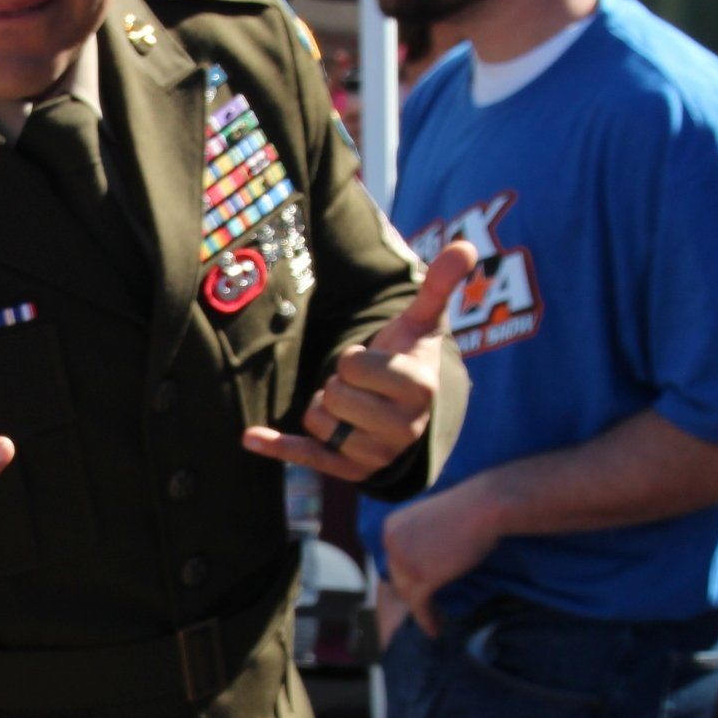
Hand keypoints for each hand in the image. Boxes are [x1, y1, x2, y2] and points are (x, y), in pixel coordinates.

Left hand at [242, 239, 475, 484]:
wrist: (409, 405)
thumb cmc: (408, 356)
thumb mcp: (422, 322)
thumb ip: (439, 286)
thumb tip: (466, 245)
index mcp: (419, 389)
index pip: (354, 365)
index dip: (355, 358)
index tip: (372, 363)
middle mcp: (402, 429)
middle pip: (333, 395)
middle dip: (338, 383)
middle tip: (360, 385)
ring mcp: (377, 454)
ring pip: (319, 420)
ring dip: (324, 405)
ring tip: (351, 403)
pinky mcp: (352, 471)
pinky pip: (308, 457)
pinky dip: (279, 447)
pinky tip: (251, 438)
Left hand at [378, 475, 504, 636]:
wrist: (484, 506)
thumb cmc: (468, 509)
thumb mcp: (432, 522)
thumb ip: (420, 541)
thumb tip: (422, 565)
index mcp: (391, 527)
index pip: (394, 561)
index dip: (408, 579)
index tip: (421, 592)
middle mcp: (391, 542)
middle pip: (399, 579)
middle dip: (414, 595)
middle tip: (429, 610)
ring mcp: (404, 560)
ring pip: (408, 595)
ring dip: (422, 611)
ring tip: (436, 622)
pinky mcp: (422, 576)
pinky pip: (420, 605)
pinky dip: (428, 620)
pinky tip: (437, 629)